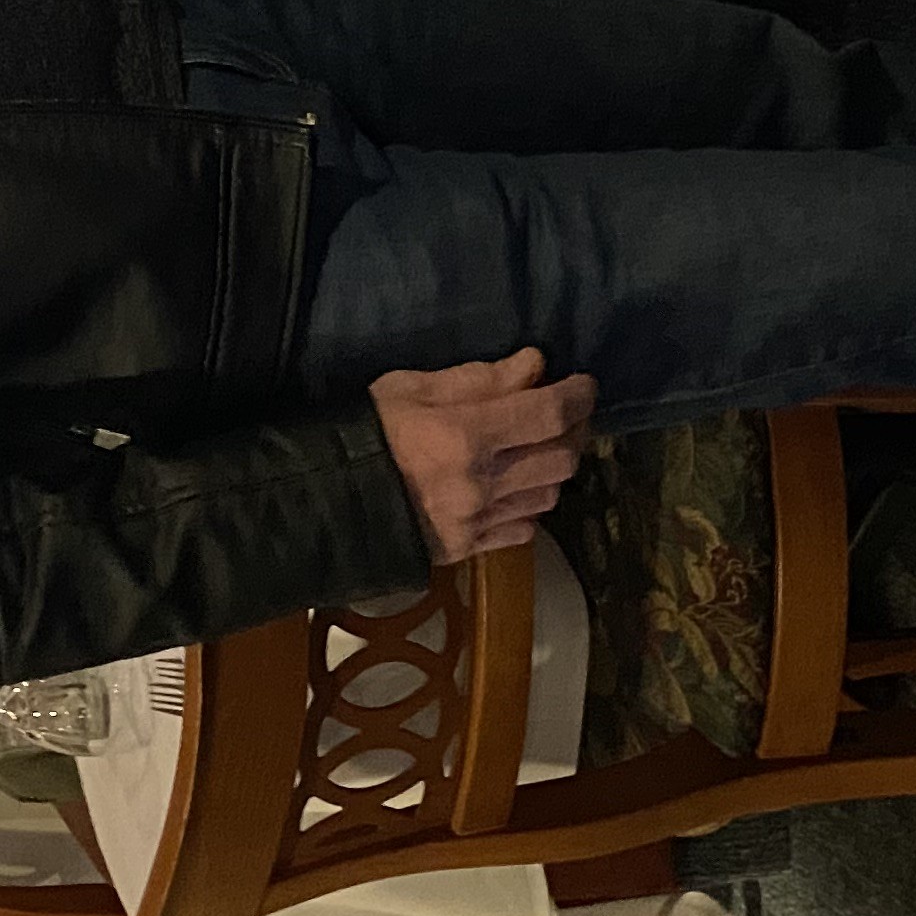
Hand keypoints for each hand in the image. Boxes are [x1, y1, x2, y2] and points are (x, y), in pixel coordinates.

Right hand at [371, 347, 591, 563]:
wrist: (330, 498)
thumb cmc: (368, 430)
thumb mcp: (412, 387)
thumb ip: (478, 379)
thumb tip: (535, 366)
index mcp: (464, 435)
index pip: (547, 415)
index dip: (577, 396)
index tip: (585, 384)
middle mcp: (480, 483)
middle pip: (561, 459)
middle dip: (575, 431)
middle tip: (569, 413)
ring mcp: (477, 522)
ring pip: (549, 495)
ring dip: (555, 467)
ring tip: (542, 447)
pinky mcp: (470, 549)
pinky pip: (525, 528)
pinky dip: (531, 505)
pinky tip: (515, 487)